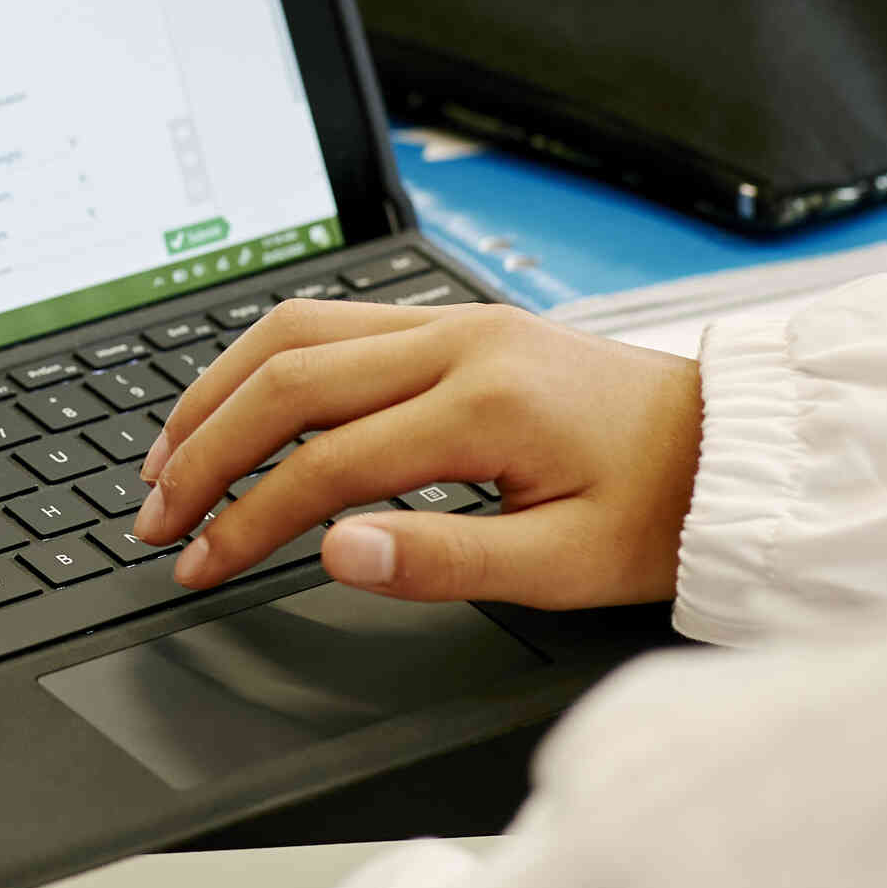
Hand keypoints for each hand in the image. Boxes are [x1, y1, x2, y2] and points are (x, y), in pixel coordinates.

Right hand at [131, 301, 702, 609]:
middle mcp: (458, 344)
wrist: (732, 451)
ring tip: (169, 458)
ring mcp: (452, 322)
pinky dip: (261, 362)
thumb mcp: (563, 567)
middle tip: (154, 517)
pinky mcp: (452, 322)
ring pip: (294, 330)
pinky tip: (233, 404)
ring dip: (217, 392)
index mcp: (485, 407)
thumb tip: (332, 552)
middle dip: (204, 452)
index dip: (246, 521)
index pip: (325, 464)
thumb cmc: (659, 513)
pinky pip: (329, 321)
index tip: (200, 567)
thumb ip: (441, 561)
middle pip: (285, 379)